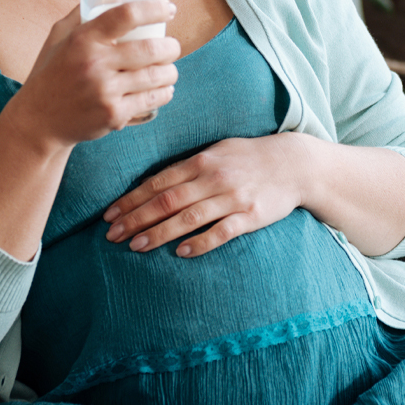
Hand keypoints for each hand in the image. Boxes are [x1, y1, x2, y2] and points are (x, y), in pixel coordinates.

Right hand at [8, 0, 180, 146]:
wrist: (39, 120)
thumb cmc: (52, 72)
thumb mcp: (60, 36)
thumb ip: (87, 11)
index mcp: (84, 39)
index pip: (127, 15)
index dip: (154, 9)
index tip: (170, 9)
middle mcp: (95, 63)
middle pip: (151, 49)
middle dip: (171, 47)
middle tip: (172, 47)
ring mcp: (105, 91)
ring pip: (157, 76)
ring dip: (170, 72)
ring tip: (169, 70)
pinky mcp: (113, 115)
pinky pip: (152, 100)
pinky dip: (164, 93)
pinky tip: (163, 89)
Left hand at [102, 134, 307, 256]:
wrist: (295, 164)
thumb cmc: (250, 157)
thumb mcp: (218, 151)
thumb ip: (188, 167)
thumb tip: (154, 184)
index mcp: (202, 160)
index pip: (158, 182)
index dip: (131, 199)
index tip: (109, 215)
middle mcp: (214, 178)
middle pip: (167, 200)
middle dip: (136, 218)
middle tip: (112, 235)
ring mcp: (232, 197)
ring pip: (188, 217)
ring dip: (159, 232)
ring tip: (136, 246)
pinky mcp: (251, 216)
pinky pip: (222, 232)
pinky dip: (200, 242)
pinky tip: (181, 253)